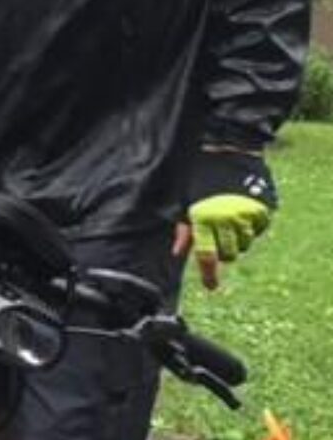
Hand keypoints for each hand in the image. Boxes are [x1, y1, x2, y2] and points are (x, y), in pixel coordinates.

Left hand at [185, 148, 277, 290]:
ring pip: (245, 245)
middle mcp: (224, 219)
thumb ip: (182, 230)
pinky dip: (251, 226)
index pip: (206, 255)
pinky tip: (242, 211)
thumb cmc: (199, 179)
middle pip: (229, 255)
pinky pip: (259, 231)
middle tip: (220, 235)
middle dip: (224, 250)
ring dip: (237, 238)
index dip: (209, 275)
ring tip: (230, 219)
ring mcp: (245, 215)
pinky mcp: (262, 210)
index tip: (211, 287)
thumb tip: (177, 253)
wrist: (227, 152)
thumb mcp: (184, 202)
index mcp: (201, 218)